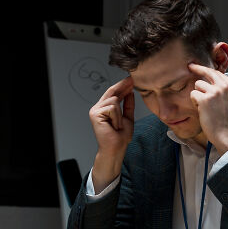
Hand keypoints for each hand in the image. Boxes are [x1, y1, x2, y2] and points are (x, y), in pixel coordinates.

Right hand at [89, 76, 134, 191]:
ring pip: (114, 100)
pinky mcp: (95, 114)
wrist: (116, 148)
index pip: (113, 93)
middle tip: (132, 80)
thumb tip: (130, 92)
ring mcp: (95, 110)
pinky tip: (114, 126)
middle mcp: (98, 108)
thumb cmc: (120, 136)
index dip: (122, 86)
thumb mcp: (127, 117)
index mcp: (104, 108)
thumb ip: (128, 105)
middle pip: (112, 91)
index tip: (131, 80)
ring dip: (120, 114)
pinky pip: (112, 108)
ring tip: (117, 125)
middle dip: (123, 86)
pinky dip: (117, 118)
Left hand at [187, 63, 227, 153]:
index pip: (216, 72)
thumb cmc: (227, 119)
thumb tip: (217, 79)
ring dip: (198, 94)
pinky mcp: (205, 99)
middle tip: (190, 66)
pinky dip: (195, 102)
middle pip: (207, 71)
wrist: (226, 133)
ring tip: (204, 106)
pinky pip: (193, 94)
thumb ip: (226, 88)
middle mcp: (224, 85)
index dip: (205, 69)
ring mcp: (215, 91)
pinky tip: (201, 110)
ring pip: (198, 84)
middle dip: (197, 68)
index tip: (197, 66)